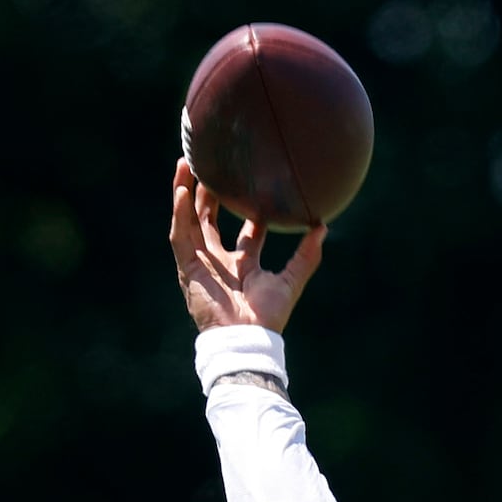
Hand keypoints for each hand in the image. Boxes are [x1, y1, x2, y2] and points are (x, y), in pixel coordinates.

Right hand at [169, 158, 324, 332]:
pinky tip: (181, 190)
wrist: (245, 337)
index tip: (254, 186)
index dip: (248, 211)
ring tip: (186, 163)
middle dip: (210, 194)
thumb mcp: (290, 281)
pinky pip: (179, 236)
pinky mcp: (187, 268)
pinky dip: (179, 213)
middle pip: (211, 221)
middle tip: (213, 166)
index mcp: (244, 266)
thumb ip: (306, 256)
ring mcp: (201, 264)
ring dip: (186, 193)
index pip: (245, 233)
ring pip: (189, 222)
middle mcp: (220, 263)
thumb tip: (322, 227)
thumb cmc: (267, 318)